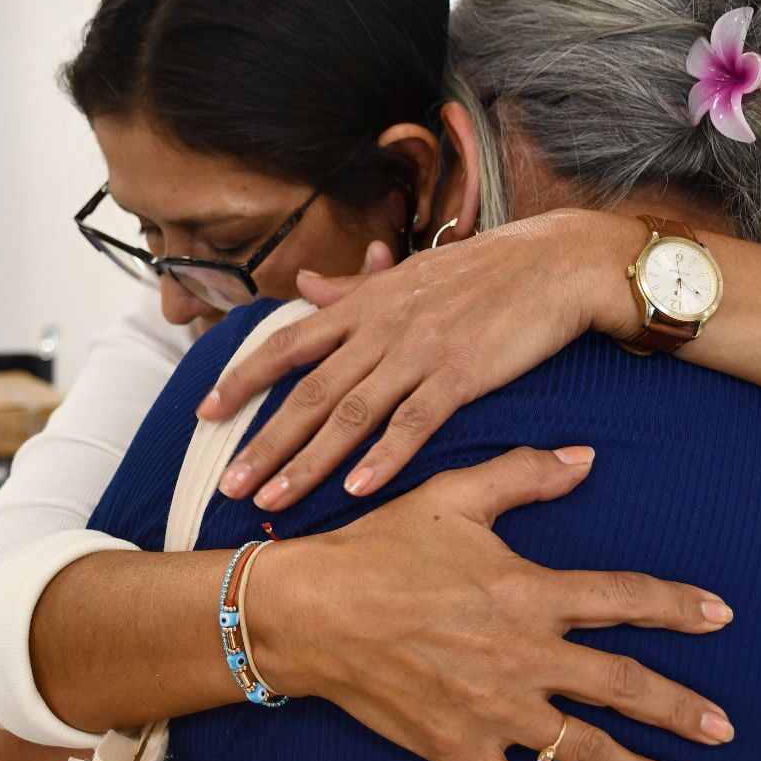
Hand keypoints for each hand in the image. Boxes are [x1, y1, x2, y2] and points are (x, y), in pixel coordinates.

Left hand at [201, 209, 645, 510]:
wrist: (555, 261)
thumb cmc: (483, 271)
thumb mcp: (407, 273)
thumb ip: (351, 289)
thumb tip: (304, 288)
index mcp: (364, 304)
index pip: (287, 344)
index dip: (242, 379)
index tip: (205, 412)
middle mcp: (380, 328)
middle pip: (308, 392)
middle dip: (264, 441)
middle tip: (228, 485)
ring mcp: (419, 351)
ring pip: (350, 415)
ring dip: (308, 462)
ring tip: (273, 500)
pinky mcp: (462, 374)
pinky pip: (414, 422)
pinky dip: (384, 457)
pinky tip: (357, 490)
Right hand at [250, 448, 734, 760]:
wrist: (312, 611)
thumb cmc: (380, 547)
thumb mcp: (454, 496)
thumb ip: (523, 473)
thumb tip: (585, 457)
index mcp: (530, 592)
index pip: (625, 600)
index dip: (677, 607)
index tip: (720, 615)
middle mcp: (525, 655)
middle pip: (622, 687)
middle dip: (679, 708)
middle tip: (724, 727)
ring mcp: (495, 709)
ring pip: (583, 749)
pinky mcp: (458, 747)